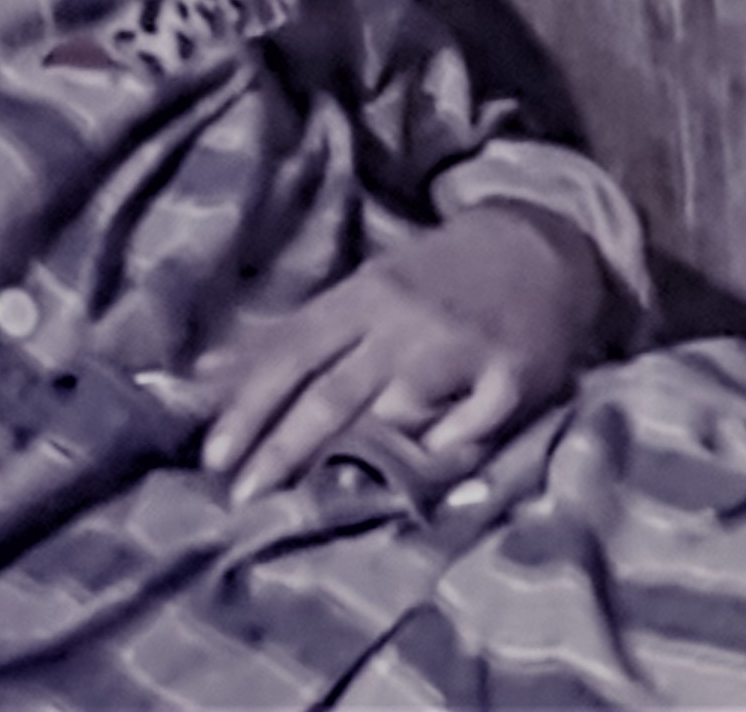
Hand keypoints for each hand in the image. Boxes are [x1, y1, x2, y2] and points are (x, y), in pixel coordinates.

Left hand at [197, 204, 604, 500]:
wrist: (541, 242)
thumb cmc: (436, 274)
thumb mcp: (361, 289)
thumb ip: (290, 335)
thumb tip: (204, 372)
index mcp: (361, 296)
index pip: (291, 352)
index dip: (249, 404)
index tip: (212, 455)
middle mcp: (403, 319)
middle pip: (333, 389)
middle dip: (283, 446)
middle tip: (243, 494)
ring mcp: (460, 346)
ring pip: (397, 407)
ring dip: (356, 452)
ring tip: (311, 502)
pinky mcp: (514, 375)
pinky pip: (471, 424)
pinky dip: (444, 447)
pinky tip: (419, 474)